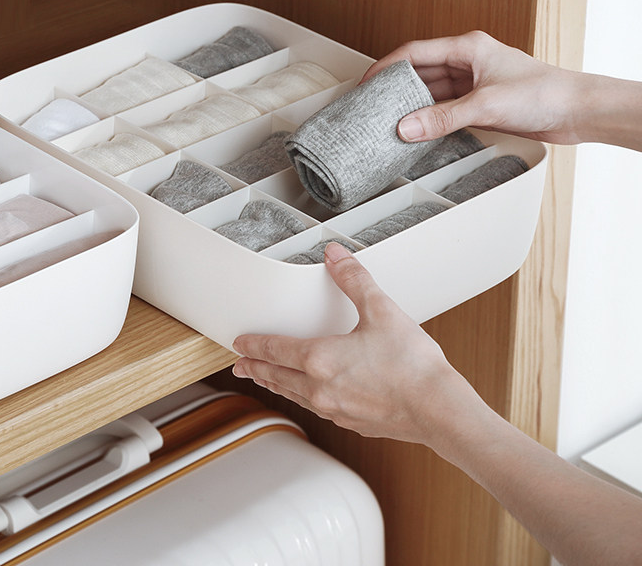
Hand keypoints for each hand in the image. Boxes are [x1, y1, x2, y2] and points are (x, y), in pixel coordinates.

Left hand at [233, 242, 475, 443]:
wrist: (439, 410)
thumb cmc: (413, 366)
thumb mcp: (381, 311)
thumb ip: (353, 280)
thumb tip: (336, 256)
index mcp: (320, 359)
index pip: (274, 348)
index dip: (254, 343)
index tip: (239, 342)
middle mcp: (320, 388)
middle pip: (276, 375)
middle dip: (255, 367)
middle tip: (240, 365)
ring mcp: (334, 409)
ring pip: (293, 395)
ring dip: (275, 384)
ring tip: (264, 379)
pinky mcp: (351, 422)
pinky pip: (315, 408)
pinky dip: (301, 398)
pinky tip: (308, 396)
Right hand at [360, 30, 584, 144]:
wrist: (577, 111)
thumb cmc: (544, 93)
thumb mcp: (485, 105)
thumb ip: (442, 118)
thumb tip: (406, 127)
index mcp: (467, 47)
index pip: (414, 52)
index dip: (387, 66)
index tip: (367, 82)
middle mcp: (468, 62)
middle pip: (420, 72)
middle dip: (397, 88)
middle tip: (373, 105)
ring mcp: (474, 83)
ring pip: (432, 92)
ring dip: (414, 106)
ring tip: (390, 120)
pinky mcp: (481, 103)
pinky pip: (446, 108)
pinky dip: (430, 118)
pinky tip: (418, 129)